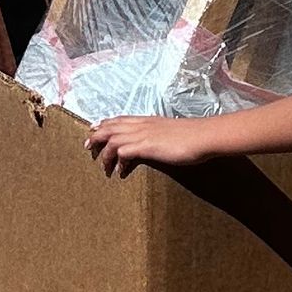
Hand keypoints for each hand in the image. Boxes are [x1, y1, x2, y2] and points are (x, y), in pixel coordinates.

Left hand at [85, 115, 210, 178]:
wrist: (203, 136)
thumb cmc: (193, 136)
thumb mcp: (171, 133)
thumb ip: (159, 136)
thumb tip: (156, 144)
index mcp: (147, 120)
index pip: (120, 119)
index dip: (105, 124)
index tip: (95, 130)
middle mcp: (141, 125)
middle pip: (110, 127)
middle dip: (96, 137)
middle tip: (88, 148)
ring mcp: (143, 134)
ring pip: (112, 139)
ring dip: (104, 154)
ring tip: (102, 166)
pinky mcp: (146, 146)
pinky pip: (123, 153)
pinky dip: (118, 162)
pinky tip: (120, 172)